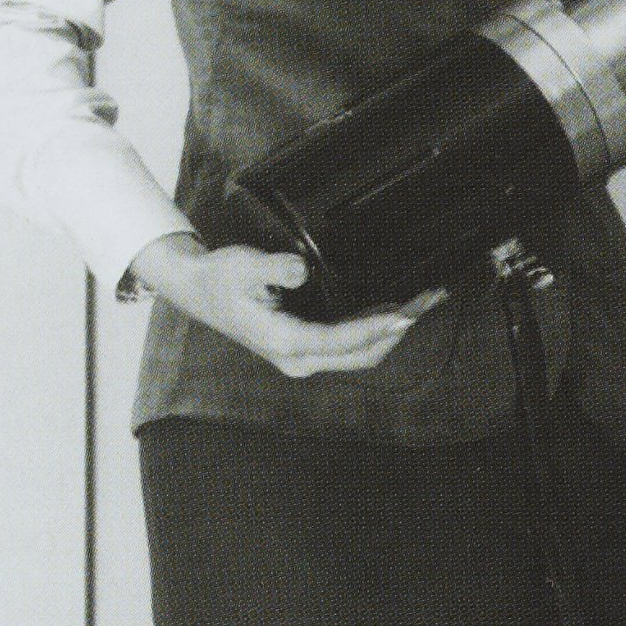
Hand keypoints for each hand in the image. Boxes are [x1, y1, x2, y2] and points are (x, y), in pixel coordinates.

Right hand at [131, 232, 438, 374]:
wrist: (198, 291)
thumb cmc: (218, 279)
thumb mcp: (241, 266)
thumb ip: (273, 267)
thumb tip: (301, 270)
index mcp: (284, 343)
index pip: (341, 341)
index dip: (375, 328)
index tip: (403, 314)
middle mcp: (298, 359)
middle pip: (361, 354)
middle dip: (397, 331)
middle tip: (428, 303)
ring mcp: (304, 358)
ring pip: (360, 355)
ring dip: (391, 333)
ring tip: (421, 305)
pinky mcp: (307, 350)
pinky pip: (350, 348)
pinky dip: (376, 332)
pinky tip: (393, 311)